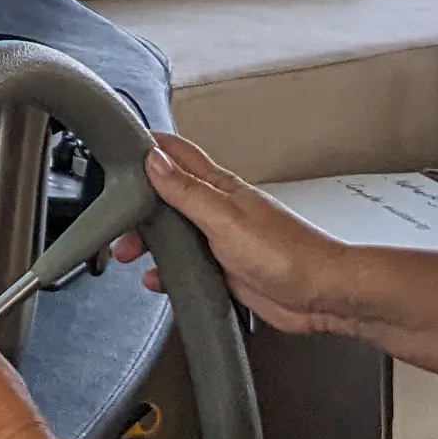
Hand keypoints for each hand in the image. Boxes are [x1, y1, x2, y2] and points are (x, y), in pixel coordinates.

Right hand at [125, 133, 366, 338]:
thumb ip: (186, 191)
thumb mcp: (224, 218)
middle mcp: (219, 210)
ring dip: (149, 240)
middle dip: (138, 204)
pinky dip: (167, 272)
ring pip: (174, 233)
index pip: (177, 154)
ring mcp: (222, 241)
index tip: (119, 143)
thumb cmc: (287, 254)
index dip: (148, 145)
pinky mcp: (226, 271)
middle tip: (115, 217)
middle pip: (167, 197)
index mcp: (220, 188)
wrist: (322, 295)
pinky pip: (187, 266)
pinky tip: (159, 280)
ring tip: (130, 253)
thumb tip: (153, 160)